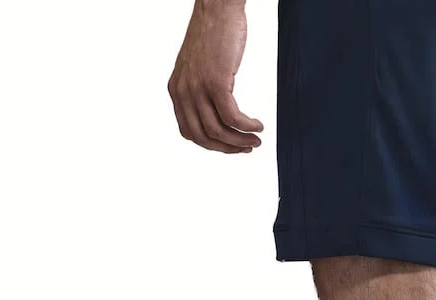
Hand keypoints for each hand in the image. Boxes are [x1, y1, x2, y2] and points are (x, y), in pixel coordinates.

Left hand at [168, 0, 263, 153]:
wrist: (217, 8)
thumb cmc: (214, 34)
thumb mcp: (200, 68)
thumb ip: (201, 92)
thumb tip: (218, 115)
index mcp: (177, 90)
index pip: (190, 132)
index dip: (212, 145)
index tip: (230, 146)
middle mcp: (183, 91)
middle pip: (203, 136)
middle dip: (227, 148)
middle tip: (247, 148)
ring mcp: (198, 87)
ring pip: (218, 130)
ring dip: (239, 141)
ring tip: (255, 140)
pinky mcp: (215, 82)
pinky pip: (232, 117)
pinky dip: (247, 126)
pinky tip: (257, 125)